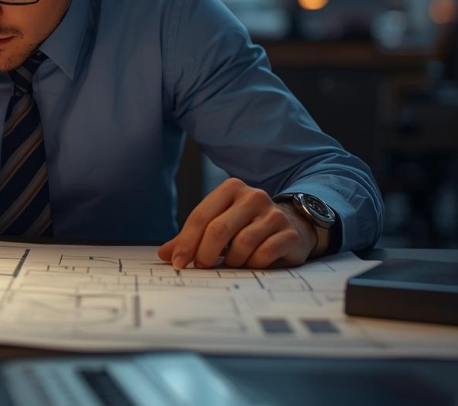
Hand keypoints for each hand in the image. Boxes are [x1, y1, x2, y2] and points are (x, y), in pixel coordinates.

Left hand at [157, 178, 315, 268]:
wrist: (292, 227)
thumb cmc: (246, 227)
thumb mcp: (218, 226)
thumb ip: (190, 238)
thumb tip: (165, 254)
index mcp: (231, 188)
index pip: (201, 216)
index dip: (186, 242)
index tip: (178, 263)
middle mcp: (254, 196)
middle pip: (219, 229)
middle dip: (205, 253)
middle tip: (201, 267)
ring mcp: (274, 214)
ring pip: (242, 244)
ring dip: (232, 260)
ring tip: (232, 263)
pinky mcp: (289, 234)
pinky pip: (263, 254)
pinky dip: (253, 264)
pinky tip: (252, 263)